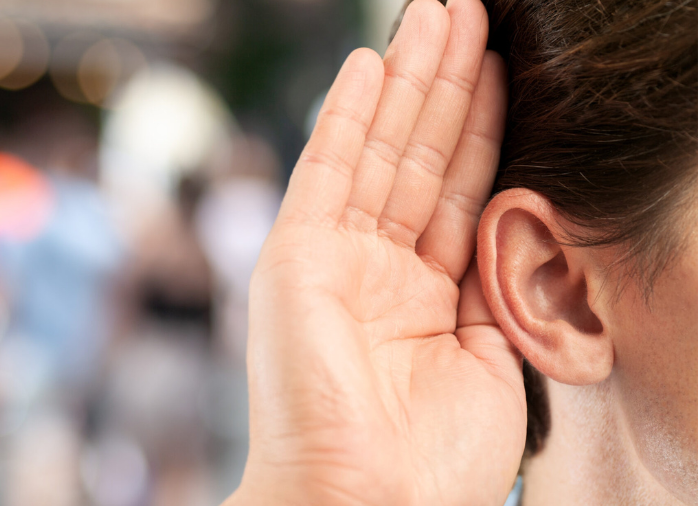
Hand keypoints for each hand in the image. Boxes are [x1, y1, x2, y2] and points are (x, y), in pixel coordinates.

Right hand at [227, 0, 524, 504]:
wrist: (368, 503)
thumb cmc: (433, 457)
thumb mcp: (493, 354)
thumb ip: (494, 281)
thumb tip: (515, 220)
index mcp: (423, 295)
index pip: (458, 192)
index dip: (483, 129)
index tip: (503, 69)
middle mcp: (375, 268)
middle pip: (420, 158)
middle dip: (446, 85)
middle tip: (468, 13)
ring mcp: (333, 257)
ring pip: (380, 151)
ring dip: (409, 81)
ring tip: (436, 16)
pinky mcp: (295, 253)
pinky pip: (327, 169)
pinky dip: (348, 115)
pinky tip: (369, 64)